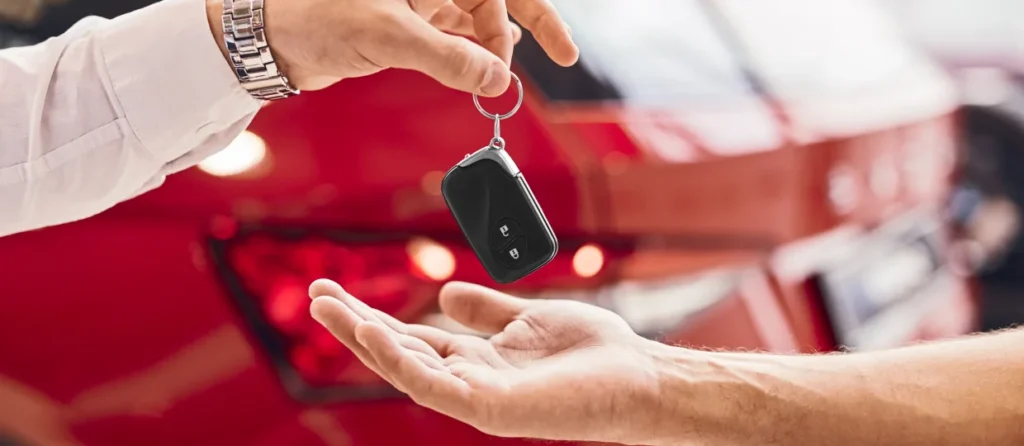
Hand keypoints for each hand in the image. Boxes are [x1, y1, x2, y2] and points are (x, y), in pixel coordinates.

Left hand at [207, 0, 578, 94]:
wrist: (271, 37)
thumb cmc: (317, 16)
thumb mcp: (390, 36)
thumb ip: (449, 58)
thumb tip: (498, 79)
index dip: (536, 15)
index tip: (555, 55)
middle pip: (494, 1)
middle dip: (515, 34)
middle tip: (543, 65)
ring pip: (476, 20)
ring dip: (491, 49)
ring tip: (495, 78)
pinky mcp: (407, 21)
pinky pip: (454, 36)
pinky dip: (469, 55)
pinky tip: (479, 71)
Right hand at [308, 280, 667, 443]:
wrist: (640, 377)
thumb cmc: (593, 353)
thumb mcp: (528, 318)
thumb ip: (486, 311)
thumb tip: (444, 294)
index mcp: (476, 360)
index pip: (412, 336)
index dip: (372, 314)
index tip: (335, 288)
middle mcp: (469, 380)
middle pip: (398, 351)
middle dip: (354, 324)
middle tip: (314, 294)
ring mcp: (476, 397)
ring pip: (404, 369)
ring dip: (364, 339)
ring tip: (329, 307)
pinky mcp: (489, 409)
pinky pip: (432, 384)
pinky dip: (399, 359)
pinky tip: (374, 330)